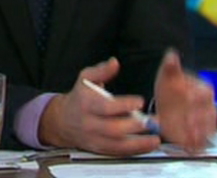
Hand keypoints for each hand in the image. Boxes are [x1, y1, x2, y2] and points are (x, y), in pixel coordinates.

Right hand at [38, 57, 160, 155]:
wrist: (62, 121)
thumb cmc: (79, 97)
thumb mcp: (86, 78)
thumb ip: (101, 71)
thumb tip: (114, 63)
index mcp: (87, 104)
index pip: (105, 107)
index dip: (123, 105)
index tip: (140, 101)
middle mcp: (89, 124)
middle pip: (111, 129)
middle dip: (133, 127)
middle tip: (152, 122)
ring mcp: (94, 139)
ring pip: (115, 145)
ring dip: (137, 144)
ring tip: (155, 139)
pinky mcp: (99, 149)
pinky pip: (116, 153)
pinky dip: (133, 151)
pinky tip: (147, 147)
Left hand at [153, 48, 216, 152]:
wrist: (168, 103)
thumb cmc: (171, 87)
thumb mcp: (168, 75)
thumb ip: (170, 66)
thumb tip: (171, 55)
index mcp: (203, 89)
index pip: (203, 93)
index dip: (196, 97)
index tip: (188, 99)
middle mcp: (207, 106)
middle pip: (207, 114)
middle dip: (200, 121)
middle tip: (191, 128)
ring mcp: (204, 121)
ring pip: (207, 128)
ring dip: (200, 135)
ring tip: (192, 142)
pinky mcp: (198, 133)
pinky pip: (201, 139)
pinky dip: (197, 145)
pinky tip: (191, 149)